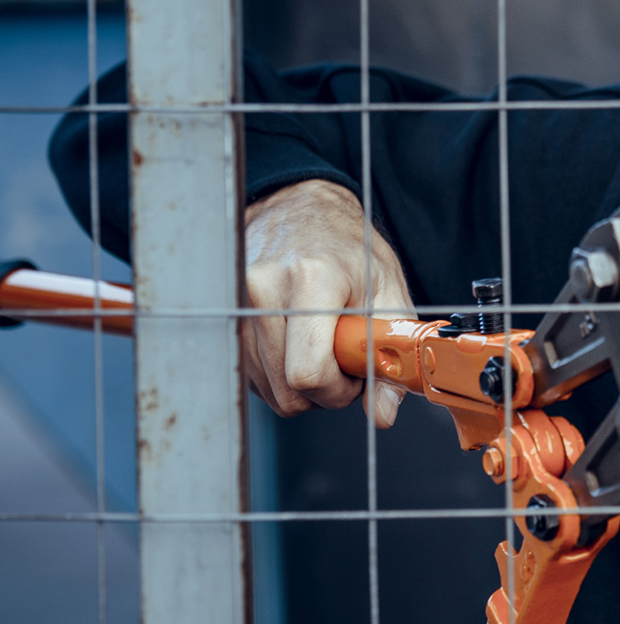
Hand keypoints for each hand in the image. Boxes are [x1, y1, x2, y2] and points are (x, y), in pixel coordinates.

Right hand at [243, 179, 414, 426]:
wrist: (303, 211)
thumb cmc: (349, 249)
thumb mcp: (389, 293)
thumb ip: (390, 354)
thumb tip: (383, 413)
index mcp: (310, 279)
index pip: (308, 373)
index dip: (338, 388)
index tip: (354, 371)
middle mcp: (263, 289)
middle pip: (287, 388)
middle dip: (323, 390)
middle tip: (342, 357)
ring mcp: (236, 302)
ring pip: (269, 389)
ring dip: (301, 383)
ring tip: (321, 343)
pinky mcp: (225, 316)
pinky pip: (254, 375)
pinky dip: (280, 373)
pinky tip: (296, 342)